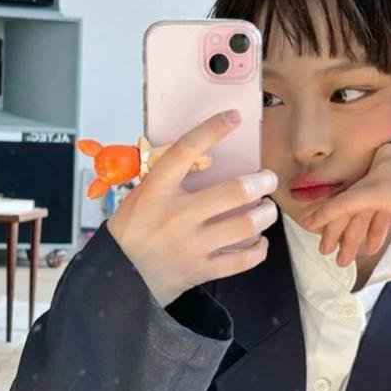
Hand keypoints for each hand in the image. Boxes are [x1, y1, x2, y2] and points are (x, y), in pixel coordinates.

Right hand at [107, 111, 277, 305]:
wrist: (122, 274)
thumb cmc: (135, 227)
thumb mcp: (141, 194)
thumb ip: (168, 176)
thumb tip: (204, 151)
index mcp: (157, 191)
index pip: (185, 151)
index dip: (212, 129)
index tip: (234, 116)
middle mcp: (176, 216)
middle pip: (234, 191)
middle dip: (262, 181)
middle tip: (268, 178)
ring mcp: (191, 245)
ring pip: (246, 225)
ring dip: (266, 214)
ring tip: (267, 208)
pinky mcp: (202, 269)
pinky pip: (243, 259)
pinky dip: (259, 248)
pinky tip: (259, 240)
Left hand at [301, 136, 390, 266]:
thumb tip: (384, 215)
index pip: (367, 179)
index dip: (349, 205)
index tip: (341, 225)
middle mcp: (387, 151)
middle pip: (356, 189)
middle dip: (341, 221)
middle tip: (327, 243)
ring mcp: (383, 167)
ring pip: (350, 200)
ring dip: (340, 230)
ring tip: (333, 254)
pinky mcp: (382, 185)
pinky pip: (347, 202)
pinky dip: (328, 215)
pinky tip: (313, 228)